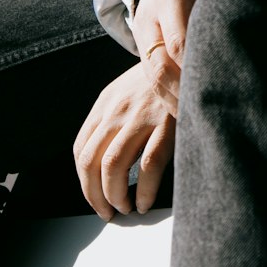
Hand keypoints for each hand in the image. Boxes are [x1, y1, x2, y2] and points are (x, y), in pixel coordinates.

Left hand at [73, 62, 175, 219]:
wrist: (186, 54)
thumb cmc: (158, 82)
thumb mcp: (127, 92)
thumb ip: (112, 119)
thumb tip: (102, 164)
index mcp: (105, 104)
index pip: (81, 150)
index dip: (84, 182)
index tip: (95, 198)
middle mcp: (117, 110)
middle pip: (90, 162)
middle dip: (95, 195)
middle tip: (107, 212)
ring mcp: (141, 116)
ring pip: (113, 166)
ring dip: (114, 196)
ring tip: (125, 208)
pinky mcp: (167, 123)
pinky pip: (148, 165)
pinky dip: (142, 191)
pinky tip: (144, 202)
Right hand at [132, 0, 233, 115]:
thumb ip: (227, 0)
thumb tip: (250, 29)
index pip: (180, 41)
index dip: (197, 68)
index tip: (222, 87)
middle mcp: (149, 14)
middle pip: (160, 65)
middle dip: (184, 93)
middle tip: (210, 113)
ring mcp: (141, 30)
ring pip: (151, 76)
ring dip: (174, 100)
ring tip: (199, 121)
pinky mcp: (140, 43)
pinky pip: (149, 77)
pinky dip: (167, 96)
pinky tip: (187, 112)